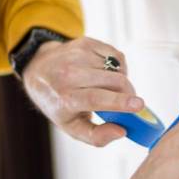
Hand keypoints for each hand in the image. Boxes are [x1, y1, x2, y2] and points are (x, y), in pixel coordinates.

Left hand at [21, 36, 142, 146]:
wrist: (39, 71)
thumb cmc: (60, 103)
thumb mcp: (71, 127)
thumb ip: (97, 136)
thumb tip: (122, 132)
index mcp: (65, 99)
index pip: (96, 99)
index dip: (119, 102)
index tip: (139, 106)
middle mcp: (69, 74)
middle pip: (112, 81)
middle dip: (128, 93)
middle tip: (131, 102)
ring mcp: (77, 55)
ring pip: (116, 68)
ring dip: (121, 80)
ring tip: (111, 88)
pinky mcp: (85, 43)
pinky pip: (115, 56)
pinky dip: (118, 67)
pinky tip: (107, 74)